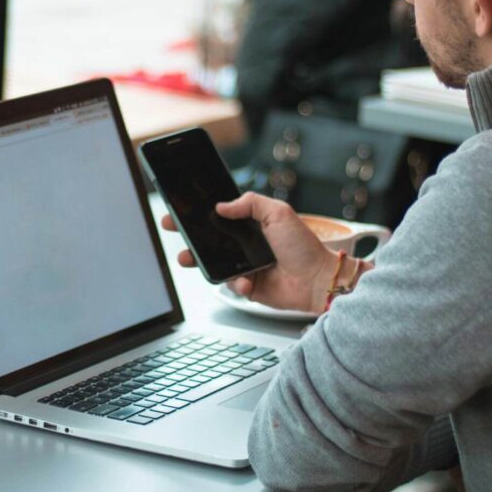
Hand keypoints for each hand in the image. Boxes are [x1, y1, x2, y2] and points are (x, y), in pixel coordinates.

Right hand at [161, 192, 338, 314]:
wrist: (318, 280)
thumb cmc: (304, 246)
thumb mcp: (279, 213)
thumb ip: (250, 203)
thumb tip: (222, 206)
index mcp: (253, 225)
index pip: (221, 216)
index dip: (200, 213)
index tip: (181, 210)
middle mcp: (247, 244)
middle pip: (211, 239)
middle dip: (190, 235)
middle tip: (173, 229)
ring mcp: (246, 266)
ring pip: (215, 263)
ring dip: (199, 261)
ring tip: (187, 258)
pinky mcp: (249, 287)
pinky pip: (231, 285)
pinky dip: (236, 284)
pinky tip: (247, 281)